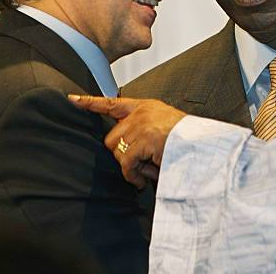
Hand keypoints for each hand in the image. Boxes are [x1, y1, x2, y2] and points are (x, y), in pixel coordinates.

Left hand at [68, 95, 185, 188]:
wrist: (203, 145)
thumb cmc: (187, 140)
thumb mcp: (163, 126)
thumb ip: (143, 130)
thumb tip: (122, 150)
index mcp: (145, 107)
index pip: (112, 102)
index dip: (90, 102)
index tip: (72, 99)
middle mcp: (141, 112)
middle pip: (111, 138)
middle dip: (123, 156)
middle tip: (141, 164)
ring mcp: (141, 125)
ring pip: (117, 153)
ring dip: (131, 167)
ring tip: (149, 169)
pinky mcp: (143, 139)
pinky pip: (126, 164)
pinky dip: (134, 175)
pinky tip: (146, 176)